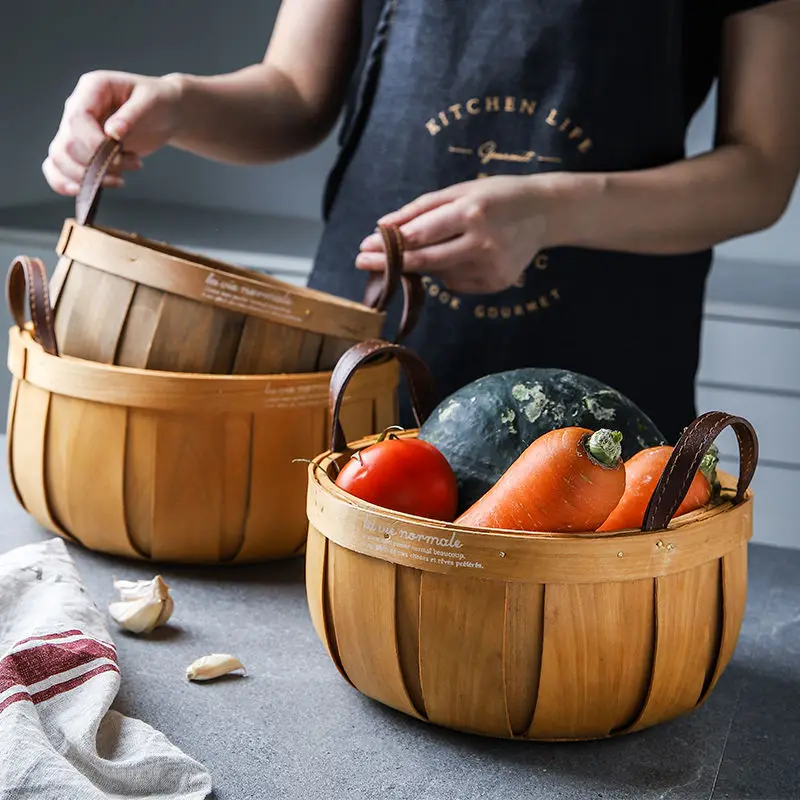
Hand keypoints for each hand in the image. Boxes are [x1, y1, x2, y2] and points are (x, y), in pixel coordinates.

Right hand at [42, 70, 183, 195]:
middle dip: (98, 164)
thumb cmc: (158, 102)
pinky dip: (67, 183)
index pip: (76, 120)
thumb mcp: (151, 102)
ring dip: (90, 177)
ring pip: (60, 159)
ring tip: (121, 178)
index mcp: (90, 89)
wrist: (164, 113)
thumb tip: (113, 132)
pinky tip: (89, 190)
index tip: (119, 154)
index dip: (94, 144)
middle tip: (131, 164)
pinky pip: (57, 168)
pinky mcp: (79, 149)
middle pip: (66, 145)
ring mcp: (74, 130)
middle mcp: (75, 108)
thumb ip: (130, 115)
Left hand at [355, 175, 561, 293]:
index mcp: (471, 212)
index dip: (389, 245)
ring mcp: (491, 268)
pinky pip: (457, 283)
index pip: (420, 235)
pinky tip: (468, 254)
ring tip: (450, 241)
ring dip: (429, 262)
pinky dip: (451, 271)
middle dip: (391, 263)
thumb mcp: (460, 190)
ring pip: (440, 274)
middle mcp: (482, 244)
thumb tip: (383, 225)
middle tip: (362, 262)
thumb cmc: (496, 195)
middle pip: (425, 261)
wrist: (545, 213)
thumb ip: (420, 209)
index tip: (364, 248)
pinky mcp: (497, 284)